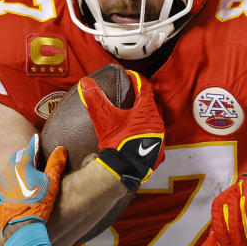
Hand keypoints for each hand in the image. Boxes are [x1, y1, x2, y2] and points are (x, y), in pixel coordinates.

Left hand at [0, 134, 67, 236]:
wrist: (22, 228)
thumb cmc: (39, 204)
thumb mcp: (52, 183)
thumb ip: (56, 164)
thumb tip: (61, 149)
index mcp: (23, 166)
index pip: (30, 149)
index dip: (35, 143)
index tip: (37, 137)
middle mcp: (8, 173)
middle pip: (17, 159)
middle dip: (24, 158)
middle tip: (33, 160)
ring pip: (8, 174)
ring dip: (16, 174)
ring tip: (25, 180)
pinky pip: (1, 189)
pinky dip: (9, 189)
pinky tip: (16, 196)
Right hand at [78, 69, 164, 191]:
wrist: (124, 170)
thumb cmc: (117, 144)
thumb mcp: (103, 119)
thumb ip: (95, 99)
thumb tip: (85, 83)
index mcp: (147, 111)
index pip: (145, 87)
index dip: (136, 78)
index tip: (130, 75)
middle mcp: (157, 123)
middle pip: (151, 103)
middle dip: (141, 97)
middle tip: (131, 94)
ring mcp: (160, 138)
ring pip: (153, 120)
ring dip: (144, 116)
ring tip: (133, 114)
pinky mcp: (158, 151)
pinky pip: (154, 136)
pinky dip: (145, 132)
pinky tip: (136, 134)